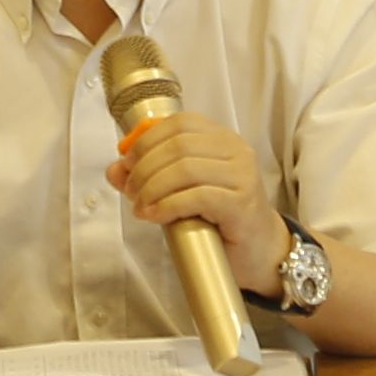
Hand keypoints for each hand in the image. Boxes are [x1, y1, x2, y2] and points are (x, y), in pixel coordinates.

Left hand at [113, 113, 281, 291]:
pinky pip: (197, 196)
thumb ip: (149, 177)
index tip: (127, 163)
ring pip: (185, 169)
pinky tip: (154, 216)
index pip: (178, 123)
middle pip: (177, 145)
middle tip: (130, 191)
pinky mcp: (241, 203)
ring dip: (152, 188)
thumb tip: (115, 170)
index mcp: (222, 138)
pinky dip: (167, 205)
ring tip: (140, 207)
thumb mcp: (182, 191)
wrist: (260, 252)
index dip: (146, 140)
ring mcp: (242, 175)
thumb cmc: (222, 219)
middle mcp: (236, 150)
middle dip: (144, 168)